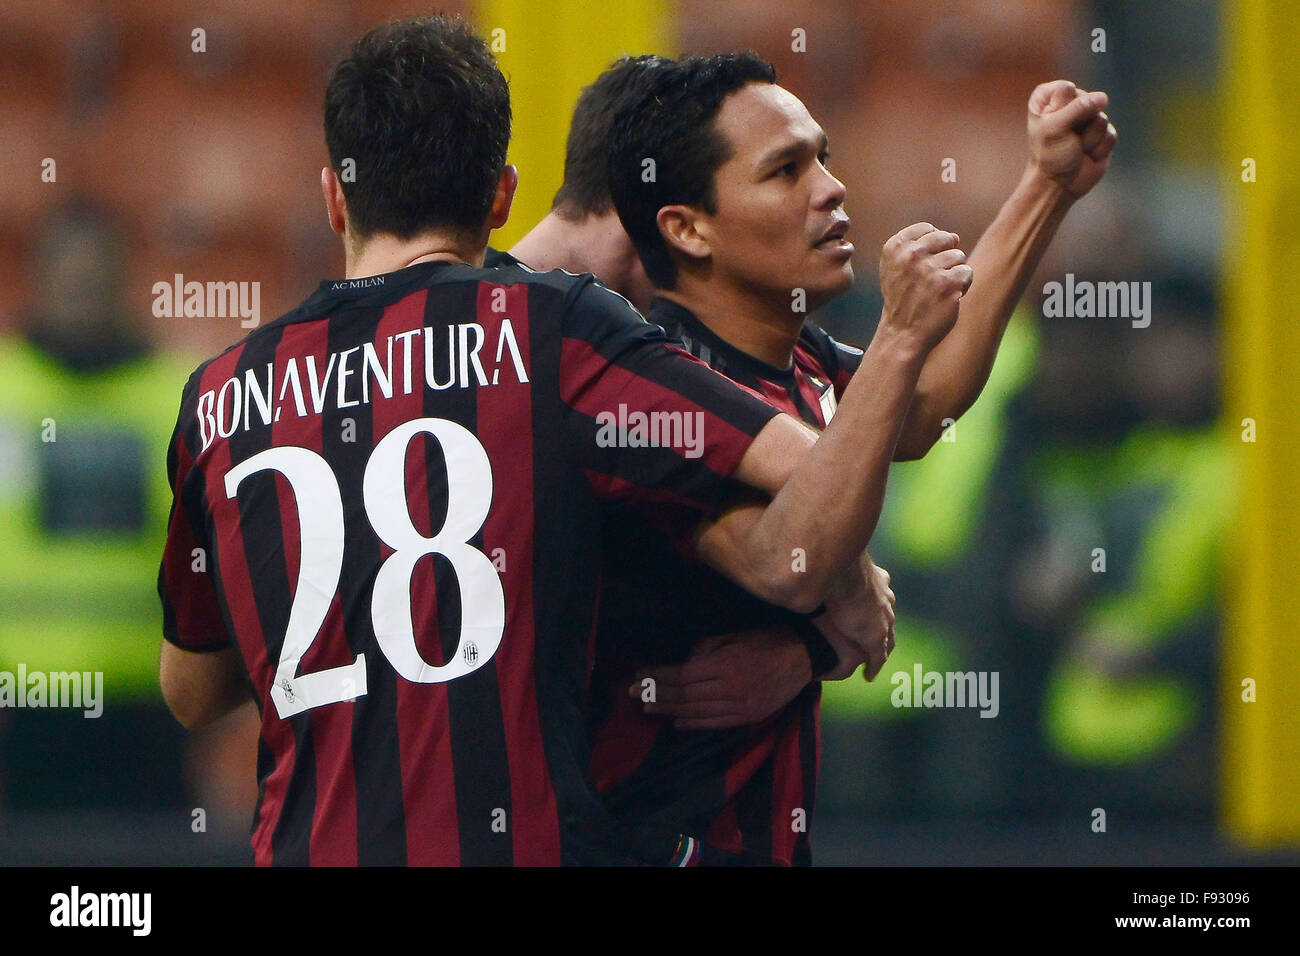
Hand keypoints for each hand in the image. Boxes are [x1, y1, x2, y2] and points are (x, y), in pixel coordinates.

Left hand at [632, 627, 812, 729]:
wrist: (804, 656)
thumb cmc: (767, 638)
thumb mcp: (734, 635)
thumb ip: (706, 649)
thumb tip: (682, 663)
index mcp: (726, 664)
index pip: (682, 675)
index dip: (657, 676)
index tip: (638, 675)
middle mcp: (730, 688)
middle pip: (684, 695)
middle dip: (656, 694)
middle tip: (633, 693)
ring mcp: (740, 706)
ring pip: (696, 712)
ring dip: (669, 710)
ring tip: (648, 708)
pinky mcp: (749, 717)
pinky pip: (715, 724)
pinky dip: (693, 724)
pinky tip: (676, 723)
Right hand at [818, 555, 896, 680]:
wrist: (844, 576)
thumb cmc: (832, 564)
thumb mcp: (831, 564)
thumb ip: (825, 566)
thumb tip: (805, 560)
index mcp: (878, 579)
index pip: (881, 595)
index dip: (875, 606)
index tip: (866, 611)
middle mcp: (885, 599)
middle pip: (886, 618)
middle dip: (881, 628)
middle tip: (871, 639)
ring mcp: (882, 620)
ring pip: (886, 638)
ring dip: (878, 649)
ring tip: (870, 662)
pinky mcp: (874, 638)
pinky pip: (878, 657)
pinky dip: (874, 666)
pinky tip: (869, 675)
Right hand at [878, 223, 972, 353]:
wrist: (902, 334)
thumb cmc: (902, 300)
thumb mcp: (895, 268)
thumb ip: (915, 246)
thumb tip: (954, 236)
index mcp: (894, 247)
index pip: (928, 229)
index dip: (932, 247)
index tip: (921, 267)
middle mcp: (911, 255)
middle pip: (946, 239)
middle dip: (945, 257)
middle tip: (931, 280)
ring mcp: (929, 269)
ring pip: (958, 256)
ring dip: (953, 274)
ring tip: (937, 291)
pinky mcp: (948, 284)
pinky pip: (967, 272)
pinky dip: (962, 286)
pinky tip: (948, 298)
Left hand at [1027, 80, 1116, 199]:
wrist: (1058, 186)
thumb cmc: (1050, 156)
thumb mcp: (1056, 128)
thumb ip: (1078, 108)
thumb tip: (1103, 97)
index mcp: (1047, 97)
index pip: (1067, 88)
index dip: (1064, 109)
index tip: (1053, 126)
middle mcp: (1067, 103)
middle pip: (1089, 100)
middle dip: (1080, 124)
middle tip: (1066, 140)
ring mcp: (1086, 117)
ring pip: (1102, 117)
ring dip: (1089, 139)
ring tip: (1076, 148)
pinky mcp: (1101, 133)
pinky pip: (1111, 134)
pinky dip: (1099, 148)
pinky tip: (1088, 155)